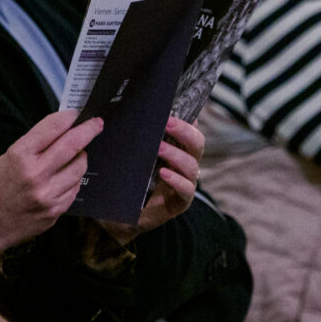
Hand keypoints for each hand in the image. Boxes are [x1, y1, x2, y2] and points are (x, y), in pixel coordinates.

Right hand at [0, 111, 103, 255]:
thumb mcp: (7, 157)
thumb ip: (34, 144)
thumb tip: (62, 130)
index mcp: (20, 156)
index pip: (52, 129)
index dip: (68, 118)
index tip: (76, 114)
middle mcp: (36, 174)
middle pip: (72, 146)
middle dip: (88, 131)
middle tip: (97, 124)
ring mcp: (48, 195)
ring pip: (79, 168)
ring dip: (80, 158)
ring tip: (74, 156)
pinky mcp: (55, 211)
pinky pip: (74, 189)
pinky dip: (73, 180)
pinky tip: (64, 178)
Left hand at [100, 116, 202, 244]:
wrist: (124, 212)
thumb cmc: (131, 179)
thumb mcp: (135, 155)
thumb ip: (141, 138)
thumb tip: (135, 112)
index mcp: (178, 149)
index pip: (190, 129)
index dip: (187, 119)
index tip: (173, 108)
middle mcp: (185, 164)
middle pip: (196, 144)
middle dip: (184, 131)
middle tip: (167, 123)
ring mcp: (185, 183)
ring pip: (192, 166)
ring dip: (176, 155)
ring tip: (159, 148)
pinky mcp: (181, 201)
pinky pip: (186, 190)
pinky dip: (177, 180)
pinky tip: (163, 173)